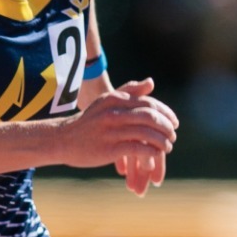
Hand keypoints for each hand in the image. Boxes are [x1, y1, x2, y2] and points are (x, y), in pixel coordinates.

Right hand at [61, 78, 177, 192]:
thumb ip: (129, 91)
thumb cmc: (89, 122)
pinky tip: (155, 155)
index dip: (166, 113)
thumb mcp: (106, 102)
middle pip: (150, 117)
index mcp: (114, 99)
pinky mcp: (109, 148)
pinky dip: (152, 152)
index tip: (174, 122)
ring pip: (147, 133)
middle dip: (167, 127)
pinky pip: (138, 149)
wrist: (62, 139)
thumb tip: (151, 82)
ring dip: (163, 141)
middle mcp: (113, 112)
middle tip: (173, 135)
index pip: (149, 103)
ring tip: (167, 147)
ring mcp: (110, 131)